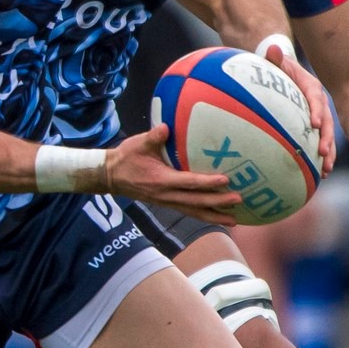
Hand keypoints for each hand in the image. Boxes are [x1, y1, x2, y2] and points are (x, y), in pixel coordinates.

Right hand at [105, 126, 239, 223]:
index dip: (207, 182)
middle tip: (238, 200)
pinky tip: (217, 216)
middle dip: (218, 203)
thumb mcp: (137, 144)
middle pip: (196, 202)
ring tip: (234, 220)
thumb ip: (153, 137)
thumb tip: (166, 127)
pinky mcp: (166, 203)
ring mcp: (166, 201)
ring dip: (214, 215)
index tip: (225, 180)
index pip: (188, 182)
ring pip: (193, 211)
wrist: (110, 176)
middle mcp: (166, 195)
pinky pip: (188, 211)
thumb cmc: (126, 158)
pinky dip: (204, 215)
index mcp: (161, 180)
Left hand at [264, 42, 335, 175]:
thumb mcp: (275, 61)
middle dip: (326, 138)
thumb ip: (274, 58)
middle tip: (322, 153)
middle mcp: (317, 103)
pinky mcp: (312, 126)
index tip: (313, 123)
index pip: (316, 98)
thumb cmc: (276, 68)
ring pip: (326, 136)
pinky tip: (321, 174)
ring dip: (327, 153)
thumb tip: (272, 48)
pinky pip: (319, 142)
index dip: (317, 110)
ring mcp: (317, 116)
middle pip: (326, 121)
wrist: (282, 73)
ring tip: (326, 170)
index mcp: (310, 86)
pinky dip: (321, 157)